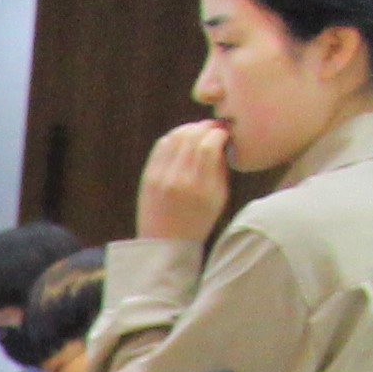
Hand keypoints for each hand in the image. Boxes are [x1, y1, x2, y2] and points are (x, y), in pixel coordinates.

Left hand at [138, 118, 233, 250]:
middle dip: (205, 127)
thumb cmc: (199, 219)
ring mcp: (161, 178)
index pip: (209, 145)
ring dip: (190, 129)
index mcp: (201, 187)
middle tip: (213, 129)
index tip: (224, 133)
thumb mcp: (220, 197)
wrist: (165, 244)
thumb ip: (221, 166)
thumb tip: (220, 138)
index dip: (218, 133)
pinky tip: (183, 140)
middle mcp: (179, 180)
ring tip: (199, 133)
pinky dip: (174, 136)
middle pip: (192, 136)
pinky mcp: (148, 176)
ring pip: (176, 136)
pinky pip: (162, 145)